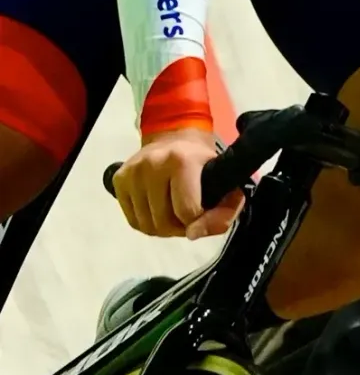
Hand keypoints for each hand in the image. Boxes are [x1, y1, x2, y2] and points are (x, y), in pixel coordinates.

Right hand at [112, 130, 239, 240]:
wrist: (174, 139)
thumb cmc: (203, 167)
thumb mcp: (225, 187)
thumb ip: (222, 214)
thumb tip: (193, 235)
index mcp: (182, 161)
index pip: (187, 212)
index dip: (197, 222)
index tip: (201, 213)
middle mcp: (153, 163)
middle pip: (164, 222)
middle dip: (178, 227)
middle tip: (185, 216)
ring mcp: (133, 171)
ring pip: (146, 225)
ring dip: (162, 228)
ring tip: (172, 213)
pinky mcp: (119, 179)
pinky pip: (133, 220)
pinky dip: (147, 223)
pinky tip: (156, 210)